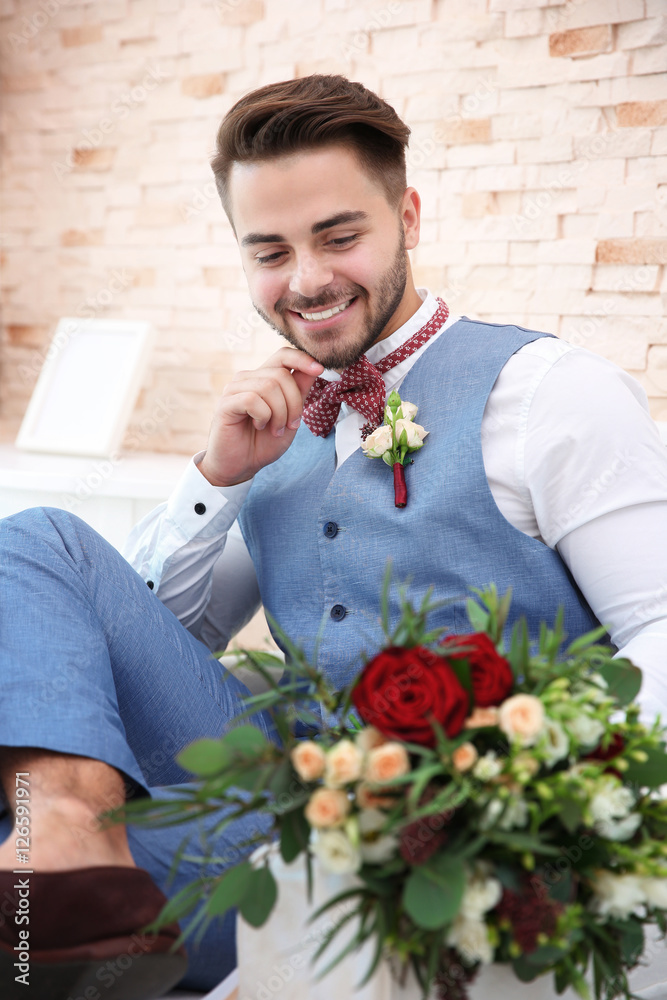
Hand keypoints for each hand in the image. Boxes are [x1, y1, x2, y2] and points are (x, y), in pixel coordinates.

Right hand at [198, 347, 323, 486]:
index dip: (302, 358)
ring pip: (269, 386)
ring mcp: (234, 389)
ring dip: (280, 413)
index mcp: (263, 379)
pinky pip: (252, 399)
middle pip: (281, 374)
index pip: (283, 355)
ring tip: (275, 429)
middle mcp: (248, 379)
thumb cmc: (263, 443)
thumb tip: (314, 368)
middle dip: (294, 402)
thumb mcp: (290, 417)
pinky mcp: (225, 403)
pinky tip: (259, 426)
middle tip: (291, 425)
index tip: (320, 370)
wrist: (241, 467)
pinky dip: (263, 416)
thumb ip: (299, 392)